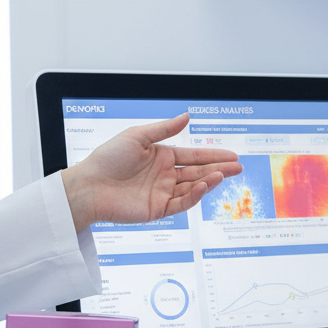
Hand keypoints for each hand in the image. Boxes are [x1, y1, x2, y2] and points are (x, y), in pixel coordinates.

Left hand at [60, 113, 241, 230]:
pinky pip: (181, 202)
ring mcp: (162, 193)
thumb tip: (186, 117)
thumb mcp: (137, 136)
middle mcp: (165, 175)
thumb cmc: (107, 158)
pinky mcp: (158, 210)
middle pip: (198, 172)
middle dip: (219, 169)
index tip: (232, 155)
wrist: (89, 186)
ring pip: (192, 187)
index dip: (213, 156)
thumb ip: (164, 129)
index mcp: (161, 156)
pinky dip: (194, 195)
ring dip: (209, 181)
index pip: (193, 156)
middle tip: (238, 167)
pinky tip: (203, 185)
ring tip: (224, 174)